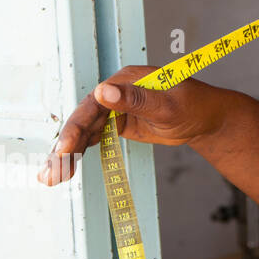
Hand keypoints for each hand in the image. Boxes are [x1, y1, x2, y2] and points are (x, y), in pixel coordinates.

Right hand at [37, 65, 228, 186]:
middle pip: (83, 120)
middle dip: (65, 146)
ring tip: (51, 177)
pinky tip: (65, 169)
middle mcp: (115, 92)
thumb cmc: (194, 106)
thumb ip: (136, 100)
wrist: (207, 118)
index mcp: (125, 81)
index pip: (93, 104)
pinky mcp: (118, 123)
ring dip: (67, 153)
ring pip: (85, 131)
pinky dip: (80, 153)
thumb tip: (103, 91)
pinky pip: (94, 138)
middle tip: (51, 172)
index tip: (64, 150)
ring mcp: (114, 108)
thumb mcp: (167, 106)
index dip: (76, 128)